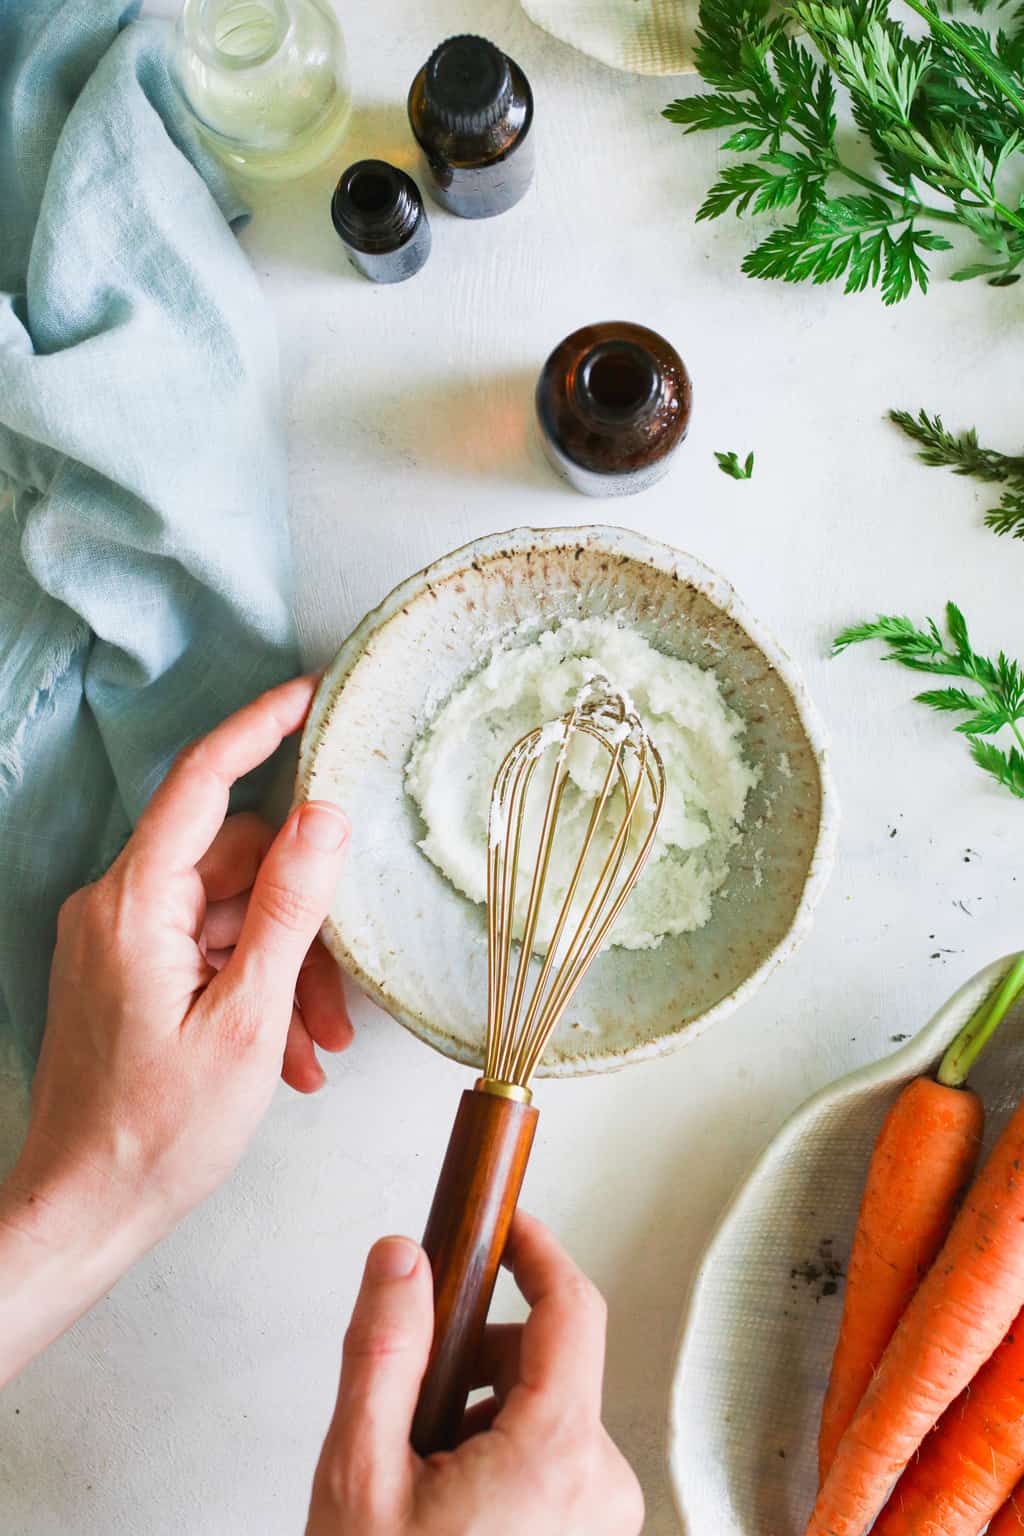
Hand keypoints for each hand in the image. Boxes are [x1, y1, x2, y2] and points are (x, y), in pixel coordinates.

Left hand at [0, 675, 350, 1381]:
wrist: (82, 1210)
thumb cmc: (158, 1131)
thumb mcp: (247, 1018)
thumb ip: (288, 908)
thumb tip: (323, 816)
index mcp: (136, 905)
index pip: (203, 780)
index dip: (261, 728)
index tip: (314, 695)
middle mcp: (116, 907)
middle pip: (232, 864)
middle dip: (301, 918)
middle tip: (342, 992)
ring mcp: (117, 940)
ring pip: (228, 915)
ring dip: (284, 968)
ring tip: (316, 1043)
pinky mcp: (124, 971)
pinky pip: (205, 950)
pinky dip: (253, 988)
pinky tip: (287, 1053)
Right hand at [307, 1211, 643, 1535]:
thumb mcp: (360, 1475)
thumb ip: (384, 1352)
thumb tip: (402, 1258)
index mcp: (557, 1456)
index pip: (573, 1308)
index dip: (536, 1250)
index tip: (503, 1223)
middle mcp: (602, 1485)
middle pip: (547, 1363)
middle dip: (476, 1361)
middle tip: (410, 1409)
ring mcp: (604, 1521)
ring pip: (547, 1412)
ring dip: (483, 1415)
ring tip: (421, 1479)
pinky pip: (554, 1459)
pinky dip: (502, 1456)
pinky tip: (448, 1507)